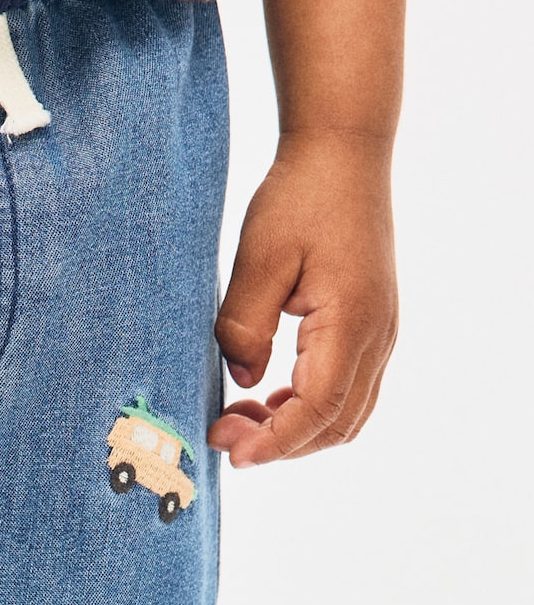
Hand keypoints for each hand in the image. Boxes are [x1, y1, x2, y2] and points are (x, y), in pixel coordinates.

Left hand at [208, 131, 397, 467]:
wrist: (343, 151)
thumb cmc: (300, 196)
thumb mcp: (258, 259)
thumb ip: (244, 327)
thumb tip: (245, 381)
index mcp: (351, 322)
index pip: (318, 410)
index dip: (275, 442)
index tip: (231, 453)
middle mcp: (377, 335)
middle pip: (337, 424)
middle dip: (280, 443)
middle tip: (223, 432)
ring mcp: (380, 332)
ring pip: (347, 413)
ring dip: (295, 429)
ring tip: (241, 416)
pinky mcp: (372, 325)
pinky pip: (347, 388)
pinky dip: (309, 407)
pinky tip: (267, 395)